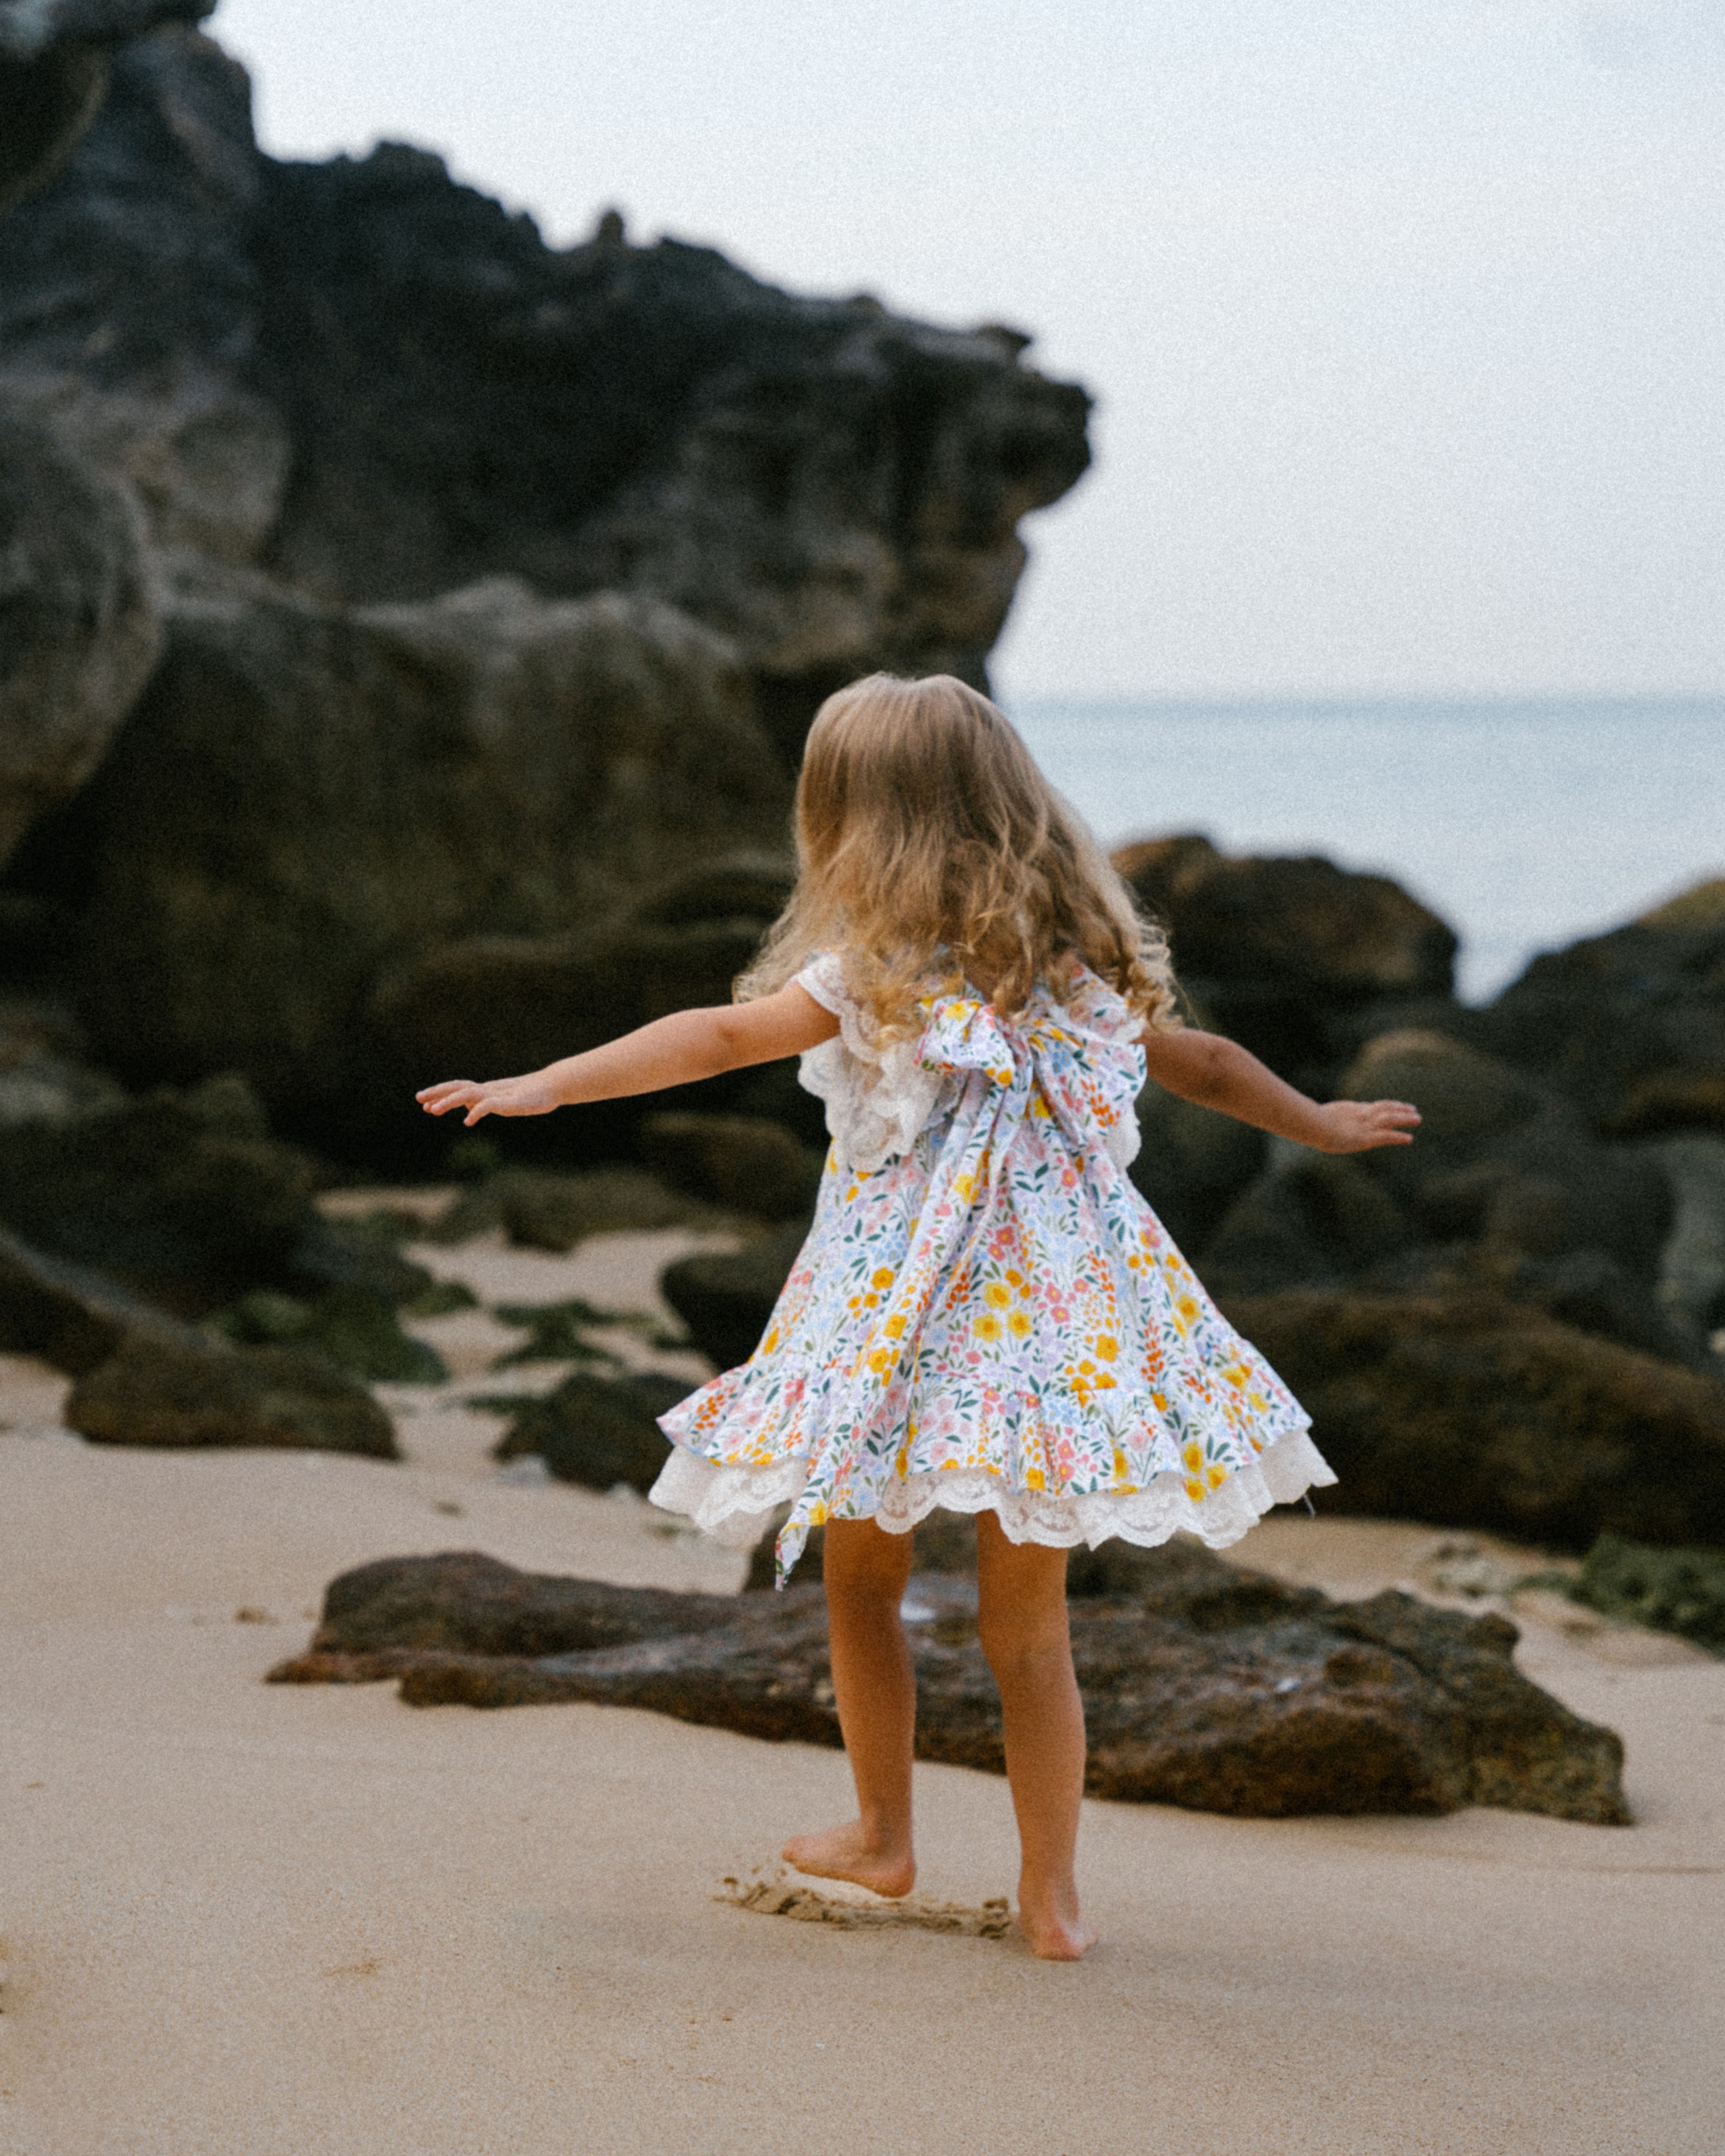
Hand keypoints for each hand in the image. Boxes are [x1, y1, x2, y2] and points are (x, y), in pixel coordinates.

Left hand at [415, 1072, 559, 1124]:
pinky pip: (488, 1105)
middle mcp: (488, 1090)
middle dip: (437, 1092)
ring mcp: (497, 1095)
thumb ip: (485, 1104)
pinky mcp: (508, 1102)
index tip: (424, 1104)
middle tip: (418, 1099)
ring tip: (434, 1110)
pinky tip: (468, 1121)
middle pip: (458, 1087)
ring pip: (468, 1094)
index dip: (441, 1094)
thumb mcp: (504, 1103)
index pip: (458, 1089)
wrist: (553, 1086)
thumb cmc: (532, 1095)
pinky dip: (476, 1111)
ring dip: (449, 1101)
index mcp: (486, 1091)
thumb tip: (468, 1109)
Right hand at [1308, 1098, 1420, 1152]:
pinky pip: (1387, 1136)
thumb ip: (1318, 1117)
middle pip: (1385, 1108)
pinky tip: (1409, 1138)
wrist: (1313, 1126)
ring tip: (1418, 1118)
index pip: (1373, 1106)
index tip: (1395, 1106)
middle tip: (1413, 1109)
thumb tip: (1305, 1114)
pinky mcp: (1367, 1138)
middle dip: (1400, 1109)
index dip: (1386, 1106)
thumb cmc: (1310, 1122)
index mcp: (1352, 1110)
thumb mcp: (1316, 1117)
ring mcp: (1365, 1126)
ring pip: (1390, 1119)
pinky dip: (1399, 1137)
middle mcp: (1362, 1115)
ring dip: (1405, 1118)